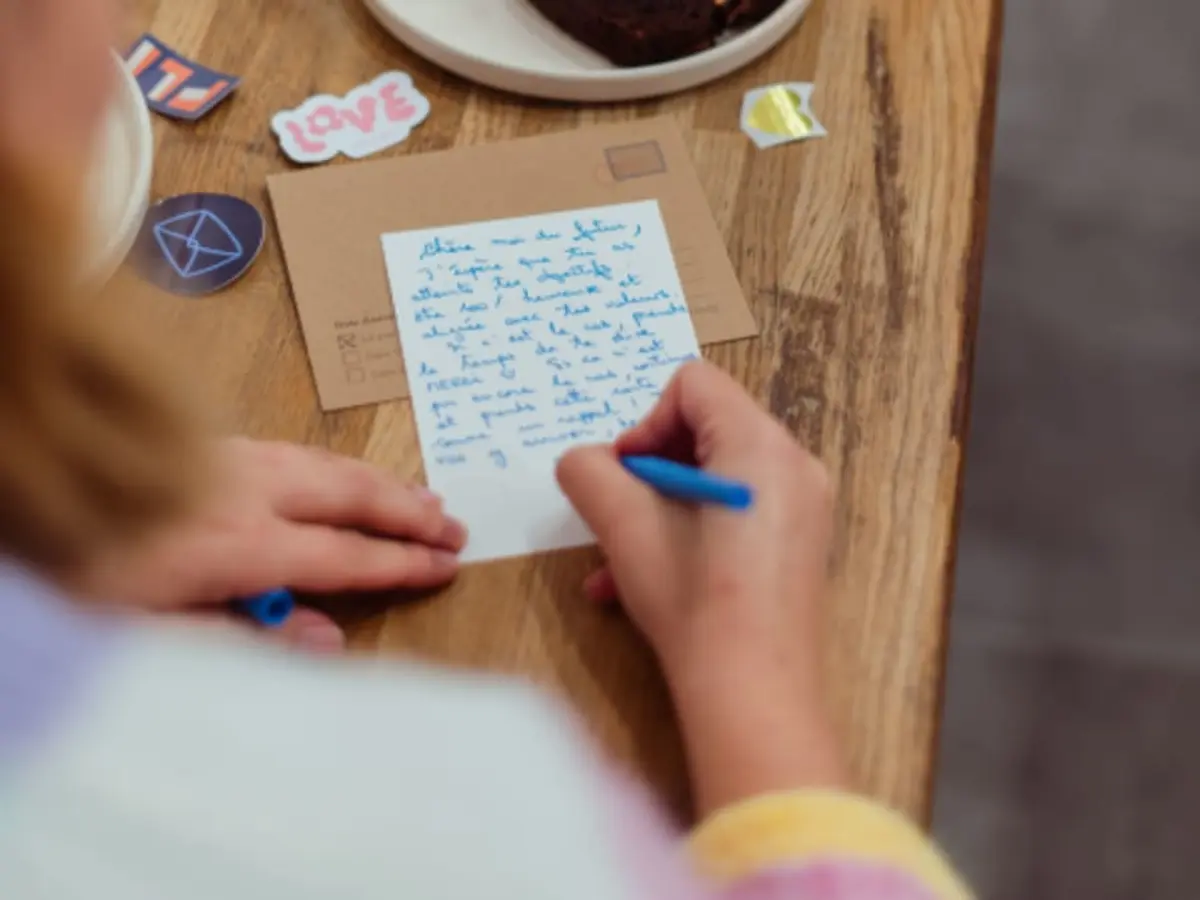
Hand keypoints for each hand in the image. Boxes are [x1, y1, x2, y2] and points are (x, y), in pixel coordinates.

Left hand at [79, 438, 465, 652]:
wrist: (19, 474)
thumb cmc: (75, 572)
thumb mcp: (146, 631)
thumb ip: (241, 638)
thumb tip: (328, 638)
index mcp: (238, 544)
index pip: (344, 555)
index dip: (401, 563)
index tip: (446, 566)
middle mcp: (245, 492)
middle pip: (349, 495)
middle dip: (408, 512)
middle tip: (456, 527)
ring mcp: (228, 460)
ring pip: (326, 465)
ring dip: (381, 483)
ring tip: (424, 497)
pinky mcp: (208, 445)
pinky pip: (296, 452)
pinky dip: (340, 466)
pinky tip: (343, 476)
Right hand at [556, 362, 843, 813]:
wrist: (753, 692)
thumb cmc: (695, 601)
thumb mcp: (625, 528)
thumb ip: (590, 474)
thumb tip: (582, 461)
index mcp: (760, 444)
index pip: (693, 384)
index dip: (644, 421)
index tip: (622, 474)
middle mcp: (794, 465)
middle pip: (706, 428)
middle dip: (649, 468)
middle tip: (618, 510)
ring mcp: (804, 508)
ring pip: (714, 478)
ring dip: (658, 507)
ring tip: (617, 559)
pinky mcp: (799, 546)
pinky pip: (736, 513)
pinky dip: (689, 531)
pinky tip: (643, 582)